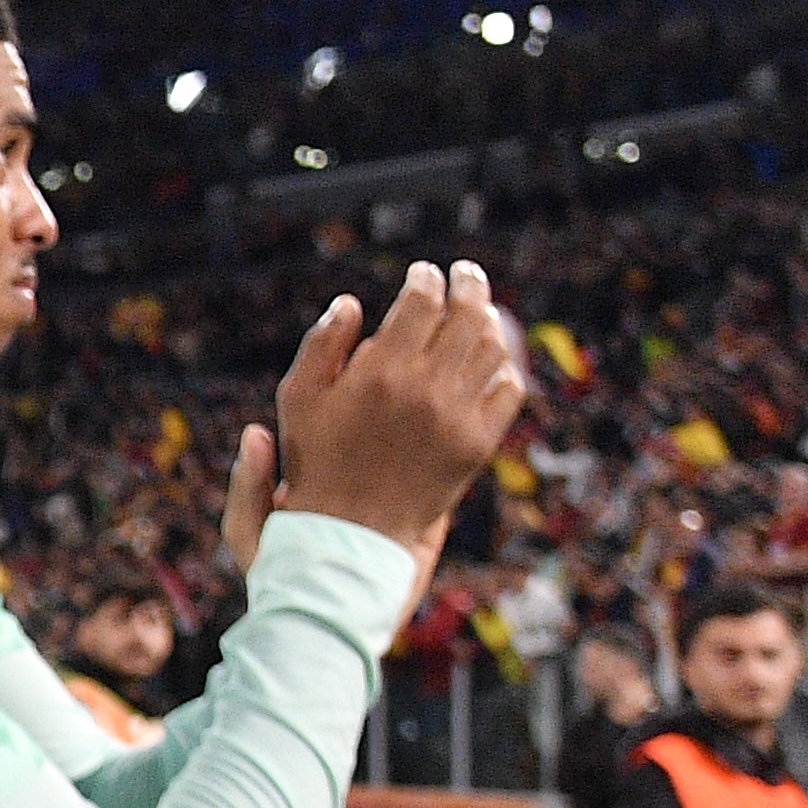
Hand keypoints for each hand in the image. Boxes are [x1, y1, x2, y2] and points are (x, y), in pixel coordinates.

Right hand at [234, 261, 525, 591]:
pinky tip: (493, 359)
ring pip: (492, 348)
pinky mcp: (478, 444)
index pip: (422, 301)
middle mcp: (426, 388)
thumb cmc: (316, 462)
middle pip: (468, 315)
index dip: (427, 280)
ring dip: (489, 321)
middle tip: (466, 275)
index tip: (424, 274)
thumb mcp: (298, 399)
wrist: (351, 533)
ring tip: (481, 312)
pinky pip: (508, 391)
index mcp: (381, 370)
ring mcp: (458, 417)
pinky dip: (505, 367)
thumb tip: (351, 303)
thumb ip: (322, 344)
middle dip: (469, 286)